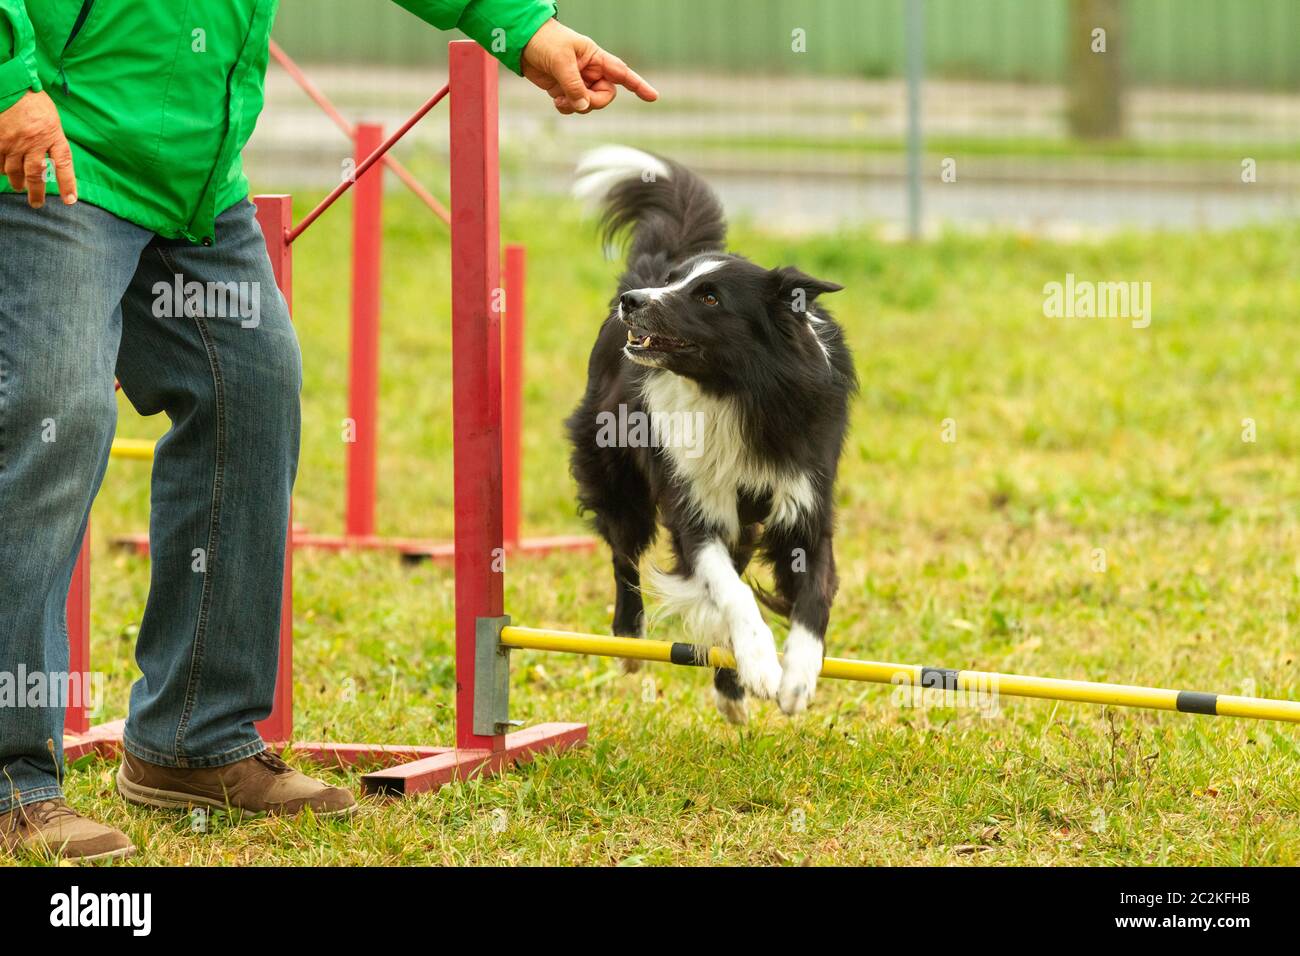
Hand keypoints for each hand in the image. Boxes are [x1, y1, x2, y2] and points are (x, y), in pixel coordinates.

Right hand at [0, 91, 76, 207]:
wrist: (10, 85)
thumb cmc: (33, 100)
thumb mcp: (52, 119)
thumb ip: (53, 139)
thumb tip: (53, 158)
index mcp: (52, 135)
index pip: (63, 165)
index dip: (67, 184)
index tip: (69, 200)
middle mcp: (34, 142)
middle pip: (36, 174)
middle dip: (36, 192)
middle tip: (37, 204)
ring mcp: (13, 142)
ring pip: (14, 171)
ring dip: (17, 182)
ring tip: (18, 186)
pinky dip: (0, 169)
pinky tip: (3, 172)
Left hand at [522, 18, 657, 114]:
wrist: (523, 43)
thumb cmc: (545, 42)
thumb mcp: (561, 61)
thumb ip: (574, 85)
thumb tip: (583, 106)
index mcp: (596, 58)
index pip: (622, 73)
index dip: (638, 85)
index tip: (653, 97)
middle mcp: (590, 71)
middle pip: (606, 96)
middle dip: (594, 102)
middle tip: (577, 100)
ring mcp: (578, 82)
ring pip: (589, 104)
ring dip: (577, 106)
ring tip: (560, 98)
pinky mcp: (565, 90)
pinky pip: (574, 107)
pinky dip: (567, 108)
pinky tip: (556, 101)